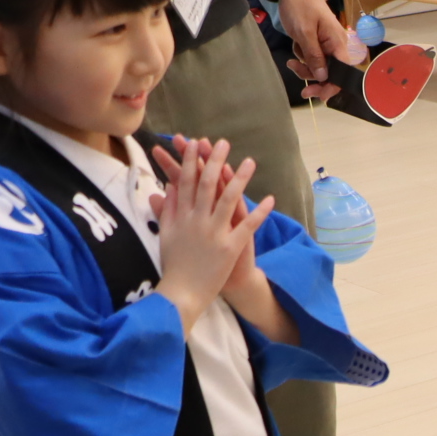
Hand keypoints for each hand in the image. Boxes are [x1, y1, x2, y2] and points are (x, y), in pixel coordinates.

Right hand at [151, 137, 271, 331]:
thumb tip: (168, 185)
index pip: (186, 181)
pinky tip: (271, 199)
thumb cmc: (174, 263)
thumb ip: (167, 208)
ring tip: (250, 161)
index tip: (197, 143)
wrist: (182, 293)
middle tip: (223, 142)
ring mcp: (214, 233)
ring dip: (240, 179)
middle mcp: (196, 220)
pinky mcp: (230, 247)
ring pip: (228, 199)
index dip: (192, 161)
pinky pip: (248, 226)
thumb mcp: (165, 233)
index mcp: (181, 216)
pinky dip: (260, 211)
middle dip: (215, 161)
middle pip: (207, 184)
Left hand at [278, 0, 363, 98]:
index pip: (342, 72)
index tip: (317, 95)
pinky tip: (295, 48)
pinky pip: (313, 58)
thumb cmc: (300, 6)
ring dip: (305, 68)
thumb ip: (314, 56)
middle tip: (296, 75)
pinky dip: (303, 58)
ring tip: (291, 61)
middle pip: (330, 72)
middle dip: (313, 77)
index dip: (331, 86)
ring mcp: (327, 45)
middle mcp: (336, 46)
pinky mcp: (318, 43)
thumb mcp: (304, 32)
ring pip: (319, 67)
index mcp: (337, 43)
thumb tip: (323, 77)